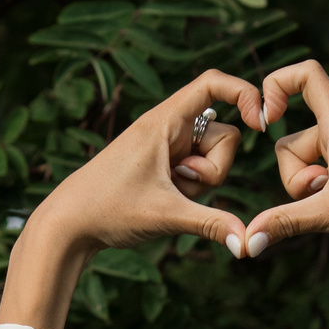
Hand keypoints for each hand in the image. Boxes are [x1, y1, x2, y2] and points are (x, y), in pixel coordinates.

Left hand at [0, 71, 262, 328]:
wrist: (67, 224)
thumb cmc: (107, 210)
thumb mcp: (166, 217)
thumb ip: (213, 225)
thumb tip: (248, 244)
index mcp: (163, 122)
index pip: (212, 83)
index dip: (244, 93)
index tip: (261, 123)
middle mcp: (166, 128)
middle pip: (224, 135)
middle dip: (214, 168)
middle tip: (180, 186)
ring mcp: (166, 148)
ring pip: (212, 158)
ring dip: (200, 182)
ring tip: (166, 195)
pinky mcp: (163, 166)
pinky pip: (196, 171)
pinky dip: (190, 189)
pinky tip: (163, 200)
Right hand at [239, 60, 328, 323]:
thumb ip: (284, 223)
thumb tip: (248, 242)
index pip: (306, 74)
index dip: (275, 85)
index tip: (267, 119)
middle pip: (292, 140)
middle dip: (294, 174)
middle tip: (322, 194)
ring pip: (307, 162)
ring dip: (310, 187)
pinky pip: (324, 172)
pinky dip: (324, 191)